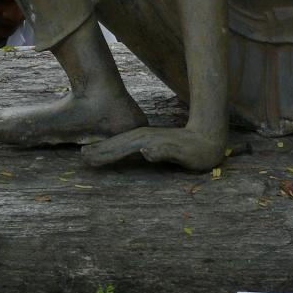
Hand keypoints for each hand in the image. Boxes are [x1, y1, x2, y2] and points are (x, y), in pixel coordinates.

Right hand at [81, 127, 225, 171]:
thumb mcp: (186, 153)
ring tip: (90, 153)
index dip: (104, 153)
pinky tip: (114, 152)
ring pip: (123, 143)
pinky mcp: (154, 141)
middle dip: (100, 150)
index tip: (86, 157)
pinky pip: (130, 145)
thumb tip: (144, 151)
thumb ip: (166, 151)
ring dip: (107, 148)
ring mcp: (149, 138)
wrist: (211, 136)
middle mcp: (146, 137)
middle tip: (81, 156)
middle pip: (118, 143)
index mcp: (149, 141)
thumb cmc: (200, 150)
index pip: (121, 147)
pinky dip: (118, 149)